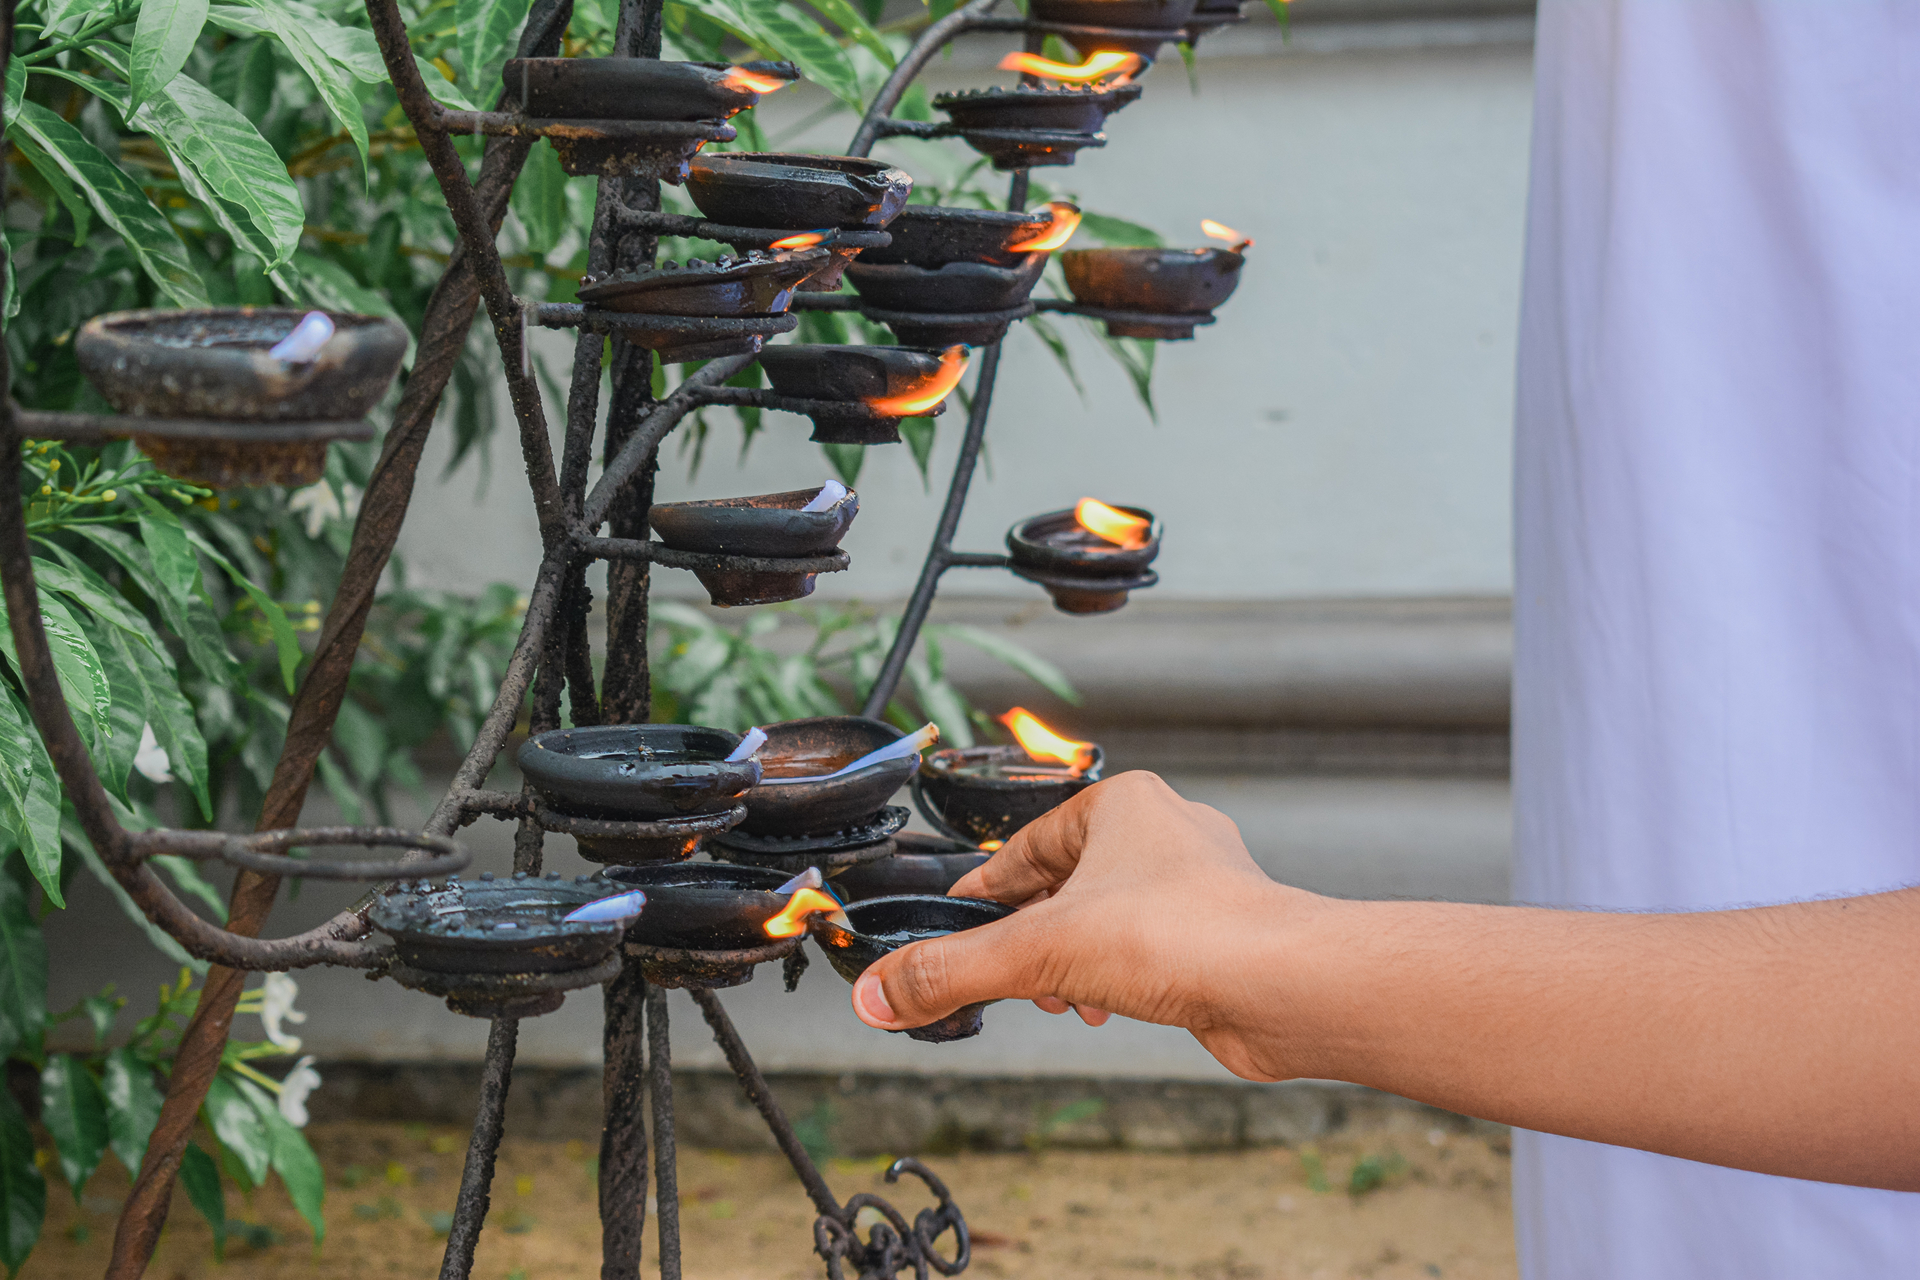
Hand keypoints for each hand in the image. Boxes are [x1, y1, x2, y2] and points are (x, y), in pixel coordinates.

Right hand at [850, 771, 1328, 1079]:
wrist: (1284, 985)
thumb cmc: (1188, 933)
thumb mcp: (1038, 951)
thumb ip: (952, 973)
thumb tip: (880, 994)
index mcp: (1121, 805)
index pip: (1024, 847)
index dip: (982, 895)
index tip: (950, 930)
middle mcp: (1162, 834)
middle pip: (1062, 887)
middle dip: (1030, 938)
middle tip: (1010, 975)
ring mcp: (1196, 886)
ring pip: (1105, 922)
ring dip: (1071, 965)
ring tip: (1061, 996)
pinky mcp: (1218, 937)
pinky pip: (1145, 952)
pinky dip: (1116, 980)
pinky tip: (1107, 1007)